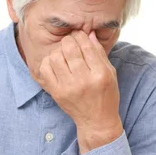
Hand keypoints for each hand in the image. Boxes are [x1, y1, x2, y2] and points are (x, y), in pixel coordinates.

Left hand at [36, 29, 122, 152]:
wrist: (96, 121)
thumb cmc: (106, 95)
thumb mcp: (110, 73)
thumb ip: (100, 53)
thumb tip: (89, 33)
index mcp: (100, 74)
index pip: (86, 46)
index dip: (81, 35)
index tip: (79, 34)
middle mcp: (83, 80)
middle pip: (70, 48)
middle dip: (69, 40)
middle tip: (70, 42)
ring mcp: (68, 87)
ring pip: (55, 57)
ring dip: (59, 51)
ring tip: (64, 54)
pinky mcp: (56, 92)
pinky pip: (45, 69)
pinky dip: (48, 62)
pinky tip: (56, 64)